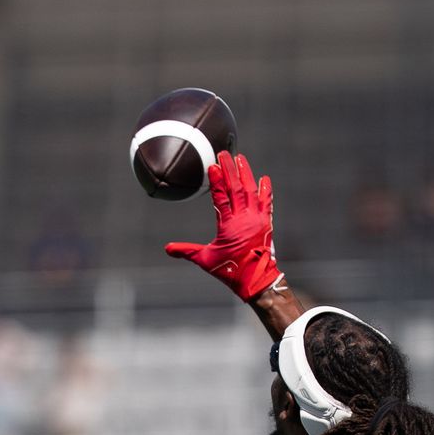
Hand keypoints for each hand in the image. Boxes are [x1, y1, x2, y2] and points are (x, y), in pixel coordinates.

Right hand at [165, 152, 281, 301]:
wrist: (257, 281)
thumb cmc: (230, 271)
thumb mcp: (206, 261)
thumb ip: (187, 251)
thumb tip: (167, 249)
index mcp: (228, 226)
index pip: (221, 197)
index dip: (217, 181)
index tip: (213, 165)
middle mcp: (243, 219)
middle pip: (236, 188)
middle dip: (230, 169)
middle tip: (224, 153)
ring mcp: (256, 220)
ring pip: (251, 191)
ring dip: (246, 173)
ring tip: (240, 158)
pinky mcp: (265, 223)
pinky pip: (266, 203)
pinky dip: (265, 190)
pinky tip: (264, 178)